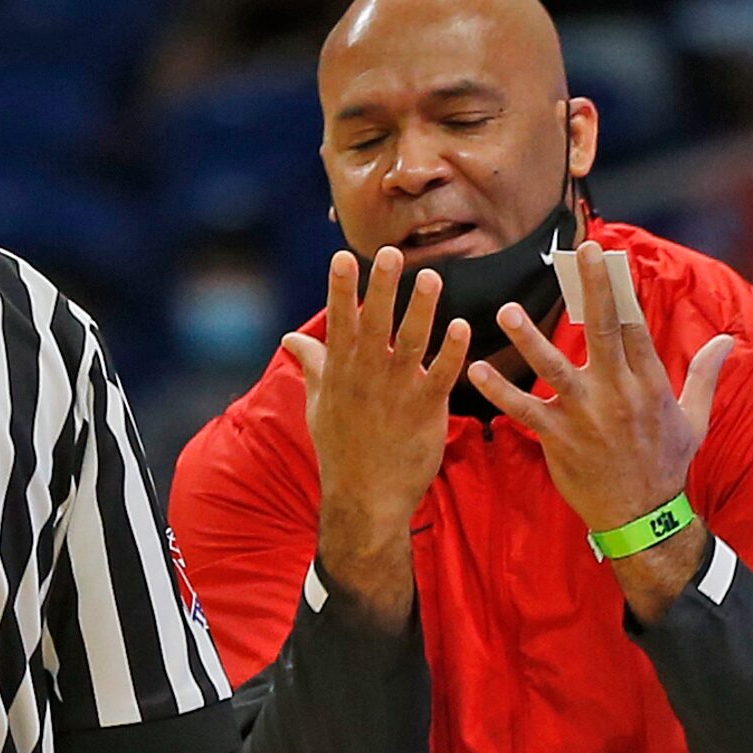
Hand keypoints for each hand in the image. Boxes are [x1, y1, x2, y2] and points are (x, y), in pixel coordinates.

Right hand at [281, 246, 471, 626]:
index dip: (341, 289)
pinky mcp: (426, 410)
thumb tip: (290, 338)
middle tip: (389, 253)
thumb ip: (312, 365)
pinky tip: (462, 326)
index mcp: (341, 372)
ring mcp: (397, 393)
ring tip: (431, 277)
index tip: (343, 257)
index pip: (339, 322)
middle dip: (382, 288)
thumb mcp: (320, 404)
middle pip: (374, 324)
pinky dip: (451, 351)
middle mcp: (367, 377)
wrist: (365, 499)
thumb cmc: (342, 448)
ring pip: (411, 343)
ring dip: (421, 309)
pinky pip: (441, 375)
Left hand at [463, 240, 735, 618]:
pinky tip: (477, 370)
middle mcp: (619, 393)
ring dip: (530, 338)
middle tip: (580, 254)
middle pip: (606, 331)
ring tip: (506, 310)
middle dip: (593, 290)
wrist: (643, 517)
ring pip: (555, 368)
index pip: (636, 326)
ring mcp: (587, 416)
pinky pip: (524, 410)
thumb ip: (703, 374)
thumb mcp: (695, 418)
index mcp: (649, 384)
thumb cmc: (667, 465)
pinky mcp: (559, 438)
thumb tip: (726, 341)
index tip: (608, 256)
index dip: (622, 289)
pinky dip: (500, 391)